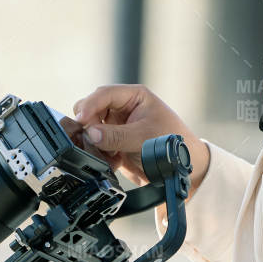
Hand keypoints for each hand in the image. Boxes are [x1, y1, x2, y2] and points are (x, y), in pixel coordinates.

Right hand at [61, 84, 211, 194]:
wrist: (181, 167)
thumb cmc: (171, 143)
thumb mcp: (143, 137)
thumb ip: (116, 135)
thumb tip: (90, 134)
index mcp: (134, 96)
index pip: (105, 94)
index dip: (90, 105)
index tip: (81, 119)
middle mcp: (123, 108)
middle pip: (93, 108)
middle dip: (88, 123)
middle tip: (89, 137)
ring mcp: (117, 125)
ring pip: (91, 127)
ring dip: (93, 141)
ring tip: (106, 153)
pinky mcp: (114, 142)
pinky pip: (96, 145)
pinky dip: (99, 153)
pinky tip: (113, 161)